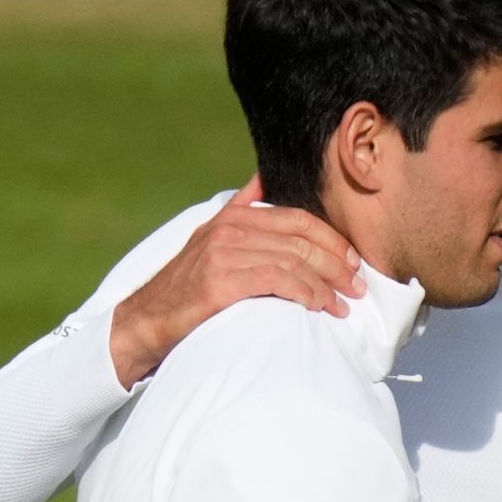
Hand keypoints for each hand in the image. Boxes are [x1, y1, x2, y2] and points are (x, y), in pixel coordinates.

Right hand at [108, 175, 364, 386]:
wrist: (144, 322)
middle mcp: (230, 229)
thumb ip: (240, 208)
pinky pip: (277, 280)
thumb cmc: (186, 288)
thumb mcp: (211, 239)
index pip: (299, 219)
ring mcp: (224, 253)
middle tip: (357, 288)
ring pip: (294, 261)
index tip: (353, 263)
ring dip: (325, 285)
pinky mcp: (221, 281)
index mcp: (235, 216)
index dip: (332, 240)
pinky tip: (317, 306)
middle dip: (336, 264)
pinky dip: (304, 293)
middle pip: (302, 239)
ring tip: (342, 306)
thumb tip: (263, 179)